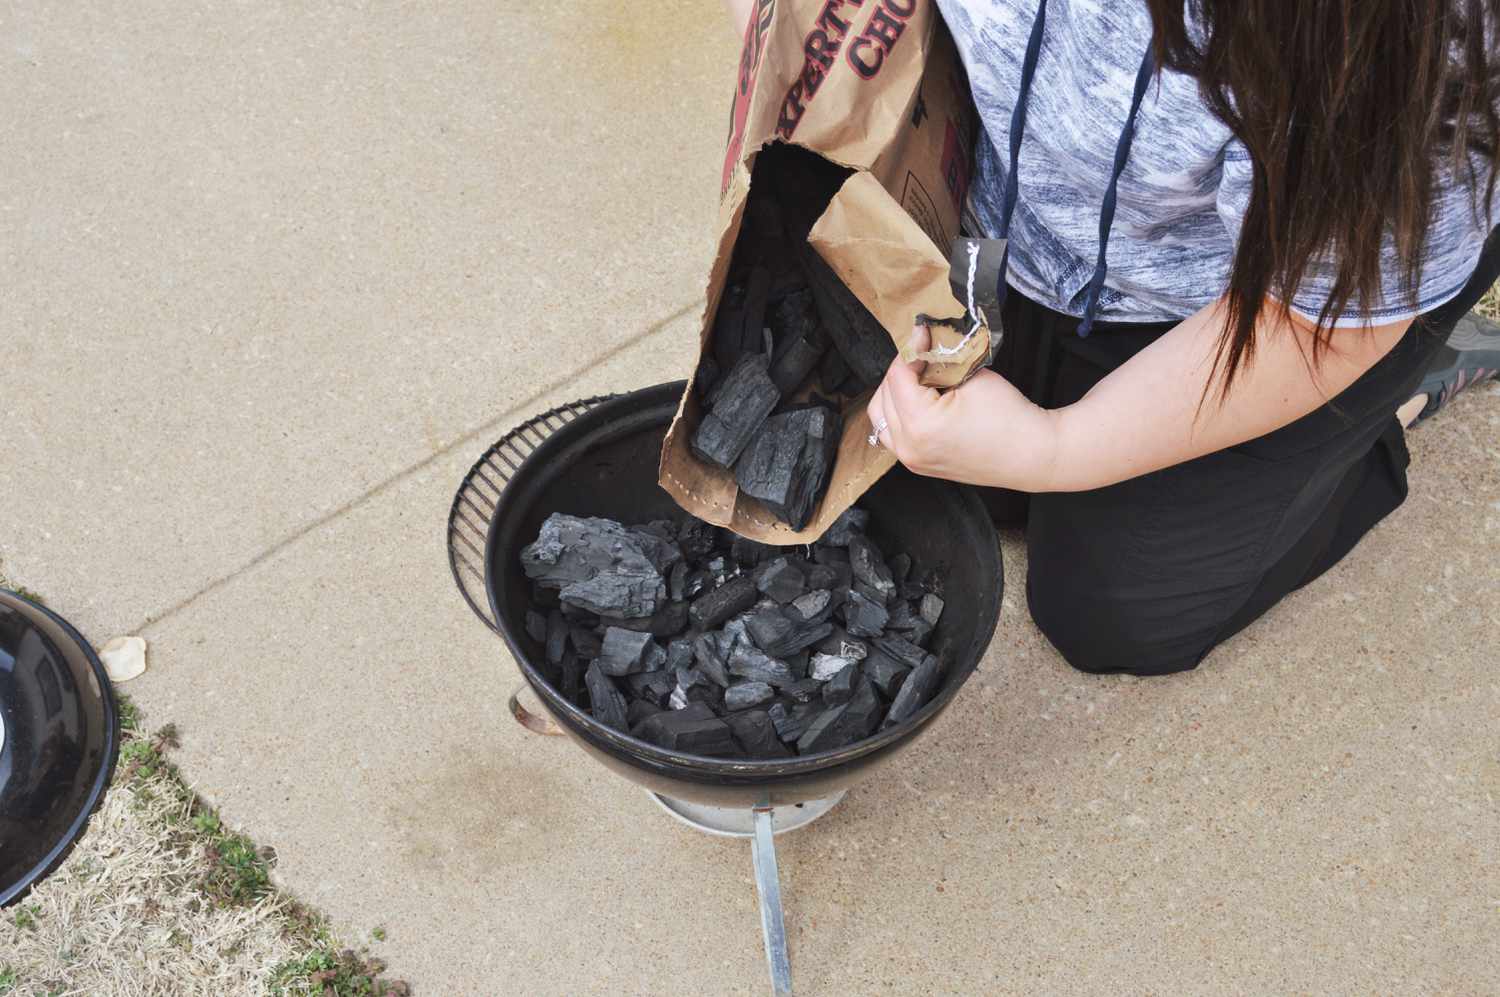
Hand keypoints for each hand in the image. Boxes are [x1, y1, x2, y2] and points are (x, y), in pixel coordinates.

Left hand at [865, 325, 1062, 490]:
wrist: (1031, 455)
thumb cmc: (1010, 418)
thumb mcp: (971, 377)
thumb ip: (939, 361)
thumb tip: (922, 346)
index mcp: (920, 425)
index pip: (897, 376)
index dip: (911, 349)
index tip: (922, 333)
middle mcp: (909, 447)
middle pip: (883, 396)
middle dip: (900, 371)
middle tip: (923, 355)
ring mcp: (911, 460)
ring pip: (881, 416)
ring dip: (894, 393)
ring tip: (919, 378)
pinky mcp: (918, 464)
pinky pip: (893, 433)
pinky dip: (898, 413)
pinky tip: (919, 400)